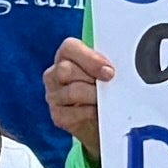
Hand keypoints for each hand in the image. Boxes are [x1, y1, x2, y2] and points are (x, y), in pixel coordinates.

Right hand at [44, 37, 110, 151]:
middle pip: (66, 70)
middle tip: (110, 85)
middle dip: (92, 78)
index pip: (69, 48)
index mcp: (67, 56)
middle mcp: (54, 75)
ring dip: (94, 96)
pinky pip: (74, 113)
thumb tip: (114, 68)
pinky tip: (99, 113)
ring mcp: (53, 96)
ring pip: (72, 92)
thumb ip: (108, 64)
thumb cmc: (106, 88)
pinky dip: (91, 113)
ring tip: (106, 100)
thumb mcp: (108, 71)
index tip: (110, 71)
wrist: (105, 119)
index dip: (90, 58)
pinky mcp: (58, 116)